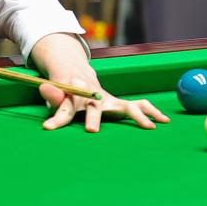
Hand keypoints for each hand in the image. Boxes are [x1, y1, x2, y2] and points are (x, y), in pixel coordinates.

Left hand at [29, 32, 168, 132]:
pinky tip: (163, 121)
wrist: (76, 75)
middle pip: (94, 107)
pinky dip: (151, 112)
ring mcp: (108, 100)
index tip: (48, 127)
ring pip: (124, 106)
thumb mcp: (55, 93)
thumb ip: (52, 94)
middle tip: (91, 130)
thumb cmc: (64, 90)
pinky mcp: (118, 104)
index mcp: (74, 94)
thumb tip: (43, 88)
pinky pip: (138, 106)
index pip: (63, 108)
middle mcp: (94, 97)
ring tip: (149, 126)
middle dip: (92, 118)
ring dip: (137, 115)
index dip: (56, 118)